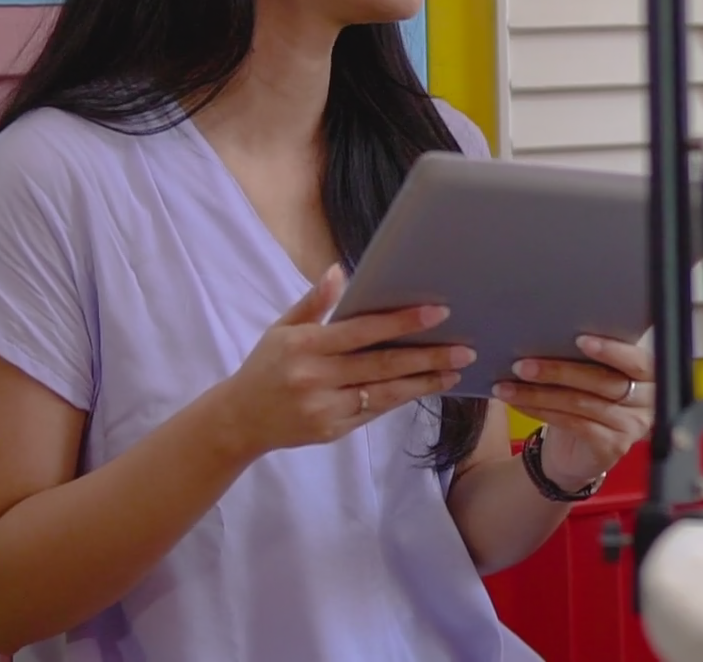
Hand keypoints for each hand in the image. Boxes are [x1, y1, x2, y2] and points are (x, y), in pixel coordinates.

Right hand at [215, 265, 474, 457]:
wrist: (238, 421)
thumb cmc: (265, 367)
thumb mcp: (281, 329)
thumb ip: (313, 303)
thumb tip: (338, 270)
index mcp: (306, 346)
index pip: (362, 331)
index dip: (402, 321)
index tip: (438, 313)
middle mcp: (316, 378)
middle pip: (383, 364)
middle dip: (428, 356)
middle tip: (464, 348)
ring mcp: (325, 408)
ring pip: (385, 393)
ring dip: (424, 381)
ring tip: (455, 370)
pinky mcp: (333, 431)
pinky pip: (375, 412)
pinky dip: (402, 398)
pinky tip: (425, 386)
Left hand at [493, 336, 653, 490]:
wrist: (578, 452)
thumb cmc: (587, 400)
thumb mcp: (592, 375)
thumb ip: (589, 357)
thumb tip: (551, 332)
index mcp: (649, 374)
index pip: (636, 361)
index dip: (611, 351)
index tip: (580, 340)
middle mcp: (647, 401)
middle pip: (602, 382)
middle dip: (559, 370)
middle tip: (522, 364)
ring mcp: (631, 426)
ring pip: (581, 403)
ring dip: (540, 392)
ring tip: (509, 384)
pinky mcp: (611, 446)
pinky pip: (573, 423)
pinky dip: (541, 411)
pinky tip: (519, 403)